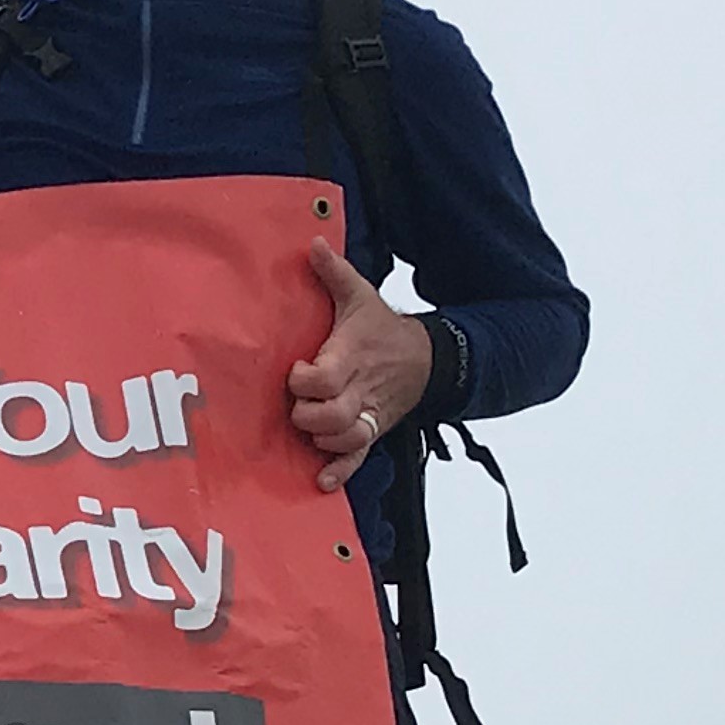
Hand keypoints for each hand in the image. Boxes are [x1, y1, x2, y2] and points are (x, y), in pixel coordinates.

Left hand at [288, 242, 432, 489]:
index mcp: (353, 356)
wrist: (428, 358)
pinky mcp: (374, 431)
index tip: (297, 371)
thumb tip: (311, 243)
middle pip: (333, 415)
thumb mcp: (361, 296)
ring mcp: (369, 414)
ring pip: (345, 438)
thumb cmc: (382, 328)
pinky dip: (341, 471)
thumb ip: (334, 273)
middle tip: (298, 404)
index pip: (325, 378)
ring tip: (310, 427)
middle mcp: (361, 389)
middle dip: (308, 414)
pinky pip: (359, 457)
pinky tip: (322, 481)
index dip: (305, 380)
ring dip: (322, 438)